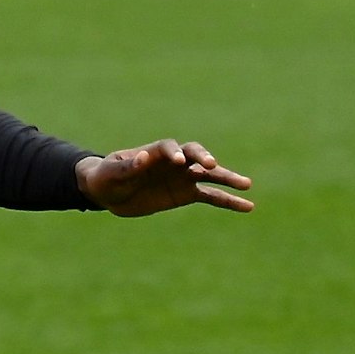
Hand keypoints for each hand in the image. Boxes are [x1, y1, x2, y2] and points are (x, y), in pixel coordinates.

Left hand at [77, 139, 253, 216]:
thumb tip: (142, 158)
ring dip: (227, 178)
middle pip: (195, 155)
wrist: (109, 193)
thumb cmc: (107, 177)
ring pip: (210, 175)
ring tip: (247, 185)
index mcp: (154, 151)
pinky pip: (212, 197)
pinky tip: (247, 206)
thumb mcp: (111, 173)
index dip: (175, 152)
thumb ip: (126, 166)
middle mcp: (174, 161)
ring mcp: (183, 177)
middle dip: (204, 158)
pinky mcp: (187, 194)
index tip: (178, 161)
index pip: (169, 147)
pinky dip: (229, 201)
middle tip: (212, 166)